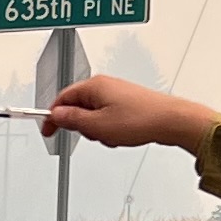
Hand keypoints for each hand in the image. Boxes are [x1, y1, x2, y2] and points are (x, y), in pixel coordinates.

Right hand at [44, 76, 220, 154]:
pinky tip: (121, 134)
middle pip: (77, 106)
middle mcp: (104, 85)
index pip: (62, 99)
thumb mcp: (97, 125)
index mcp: (93, 86)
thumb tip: (56, 116)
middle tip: (94, 134)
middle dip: (81, 125)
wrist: (171, 120)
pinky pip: (107, 116)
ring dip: (97, 129)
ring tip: (112, 135)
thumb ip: (72, 120)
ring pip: (93, 114)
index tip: (48, 130)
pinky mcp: (126, 102)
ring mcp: (116, 93)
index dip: (53, 117)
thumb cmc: (140, 119)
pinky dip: (109, 128)